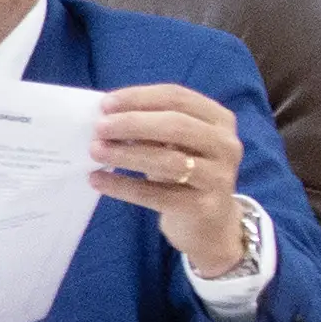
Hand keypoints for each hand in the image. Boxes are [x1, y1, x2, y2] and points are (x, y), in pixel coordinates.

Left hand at [92, 83, 250, 275]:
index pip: (177, 97)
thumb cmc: (184, 173)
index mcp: (219, 119)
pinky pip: (158, 195)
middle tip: (98, 127)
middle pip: (176, 125)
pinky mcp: (204, 207)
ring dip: (126, 154)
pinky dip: (124, 186)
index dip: (139, 98)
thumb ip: (149, 127)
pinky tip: (98, 180)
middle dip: (132, 123)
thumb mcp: (174, 144)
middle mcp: (226, 145)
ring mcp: (219, 177)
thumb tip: (106, 116)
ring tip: (95, 151)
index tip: (105, 104)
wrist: (209, 224)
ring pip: (169, 161)